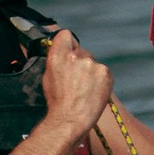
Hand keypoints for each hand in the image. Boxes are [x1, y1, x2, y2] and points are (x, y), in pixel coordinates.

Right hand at [42, 28, 113, 148]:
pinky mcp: (105, 72)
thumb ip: (56, 59)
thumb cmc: (57, 102)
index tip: (68, 50)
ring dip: (91, 72)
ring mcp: (92, 64)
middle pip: (82, 52)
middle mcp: (76, 56)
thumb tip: (64, 51)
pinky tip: (93, 92)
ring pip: (93, 63)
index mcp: (58, 55)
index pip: (65, 35)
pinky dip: (100, 80)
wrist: (70, 119)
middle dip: (80, 62)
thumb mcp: (48, 76)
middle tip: (77, 80)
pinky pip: (103, 72)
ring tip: (84, 90)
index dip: (67, 43)